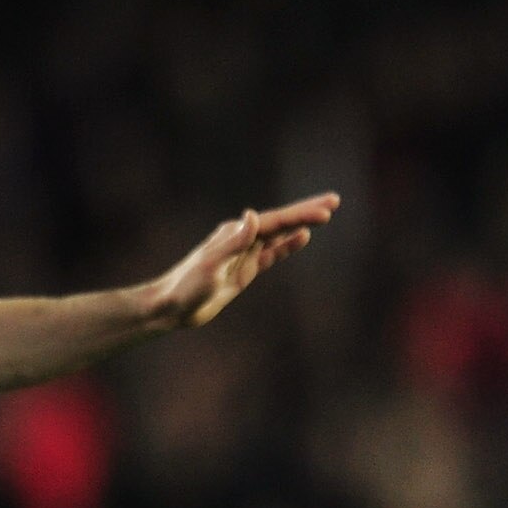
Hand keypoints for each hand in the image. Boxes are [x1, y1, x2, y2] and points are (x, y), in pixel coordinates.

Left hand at [147, 193, 340, 329]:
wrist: (173, 307)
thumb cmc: (187, 286)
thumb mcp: (211, 264)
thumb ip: (234, 242)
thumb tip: (253, 216)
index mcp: (235, 233)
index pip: (275, 221)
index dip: (301, 215)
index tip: (326, 212)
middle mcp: (242, 237)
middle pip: (281, 221)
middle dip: (307, 210)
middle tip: (334, 200)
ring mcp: (245, 253)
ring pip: (280, 234)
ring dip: (302, 223)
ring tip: (326, 214)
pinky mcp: (245, 269)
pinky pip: (272, 253)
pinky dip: (288, 244)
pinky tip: (303, 237)